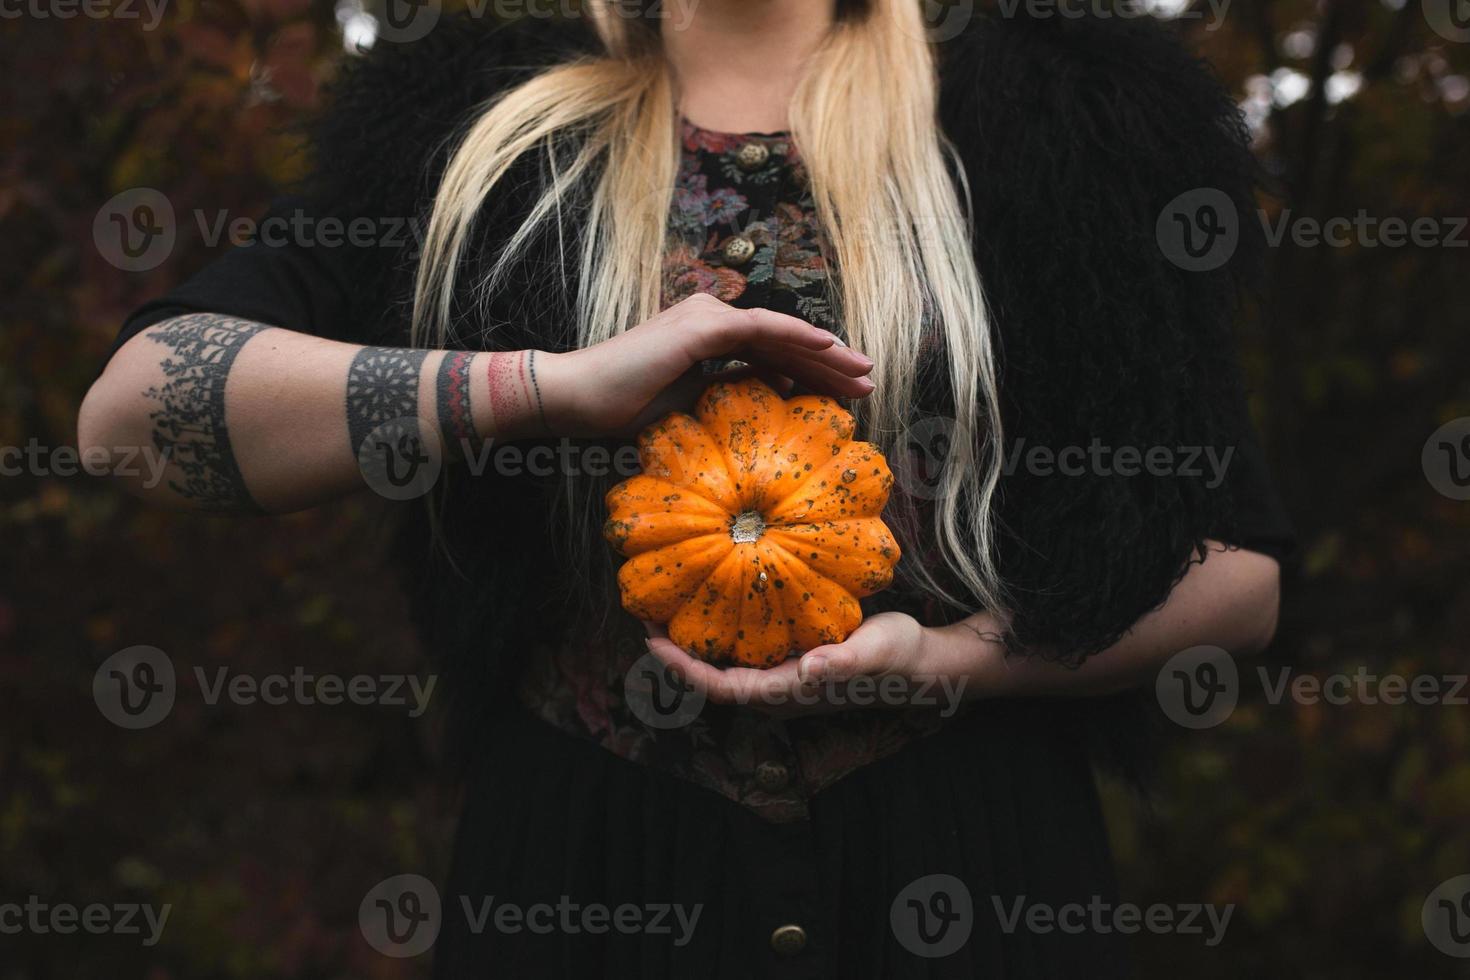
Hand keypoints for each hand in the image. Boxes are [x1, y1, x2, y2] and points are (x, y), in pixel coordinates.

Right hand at [537, 293, 874, 437]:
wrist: (577, 399)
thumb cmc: (622, 412)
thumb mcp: (690, 410)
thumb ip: (728, 401)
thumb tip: (772, 407)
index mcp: (707, 340)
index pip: (771, 355)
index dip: (810, 373)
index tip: (843, 395)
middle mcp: (711, 318)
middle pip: (783, 342)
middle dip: (829, 364)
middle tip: (867, 383)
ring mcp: (707, 317)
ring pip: (781, 334)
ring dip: (826, 352)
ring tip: (862, 372)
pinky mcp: (702, 326)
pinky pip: (763, 329)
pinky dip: (798, 337)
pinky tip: (829, 348)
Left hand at [642, 611, 1005, 718]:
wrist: (923, 661)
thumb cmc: (898, 656)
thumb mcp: (874, 650)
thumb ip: (844, 662)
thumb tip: (811, 668)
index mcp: (789, 692)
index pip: (721, 687)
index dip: (683, 668)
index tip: (652, 641)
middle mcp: (779, 691)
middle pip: (712, 681)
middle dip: (675, 655)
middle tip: (645, 616)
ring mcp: (783, 678)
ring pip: (724, 669)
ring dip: (694, 645)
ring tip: (667, 609)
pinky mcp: (791, 662)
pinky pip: (743, 655)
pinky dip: (719, 635)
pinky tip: (711, 606)